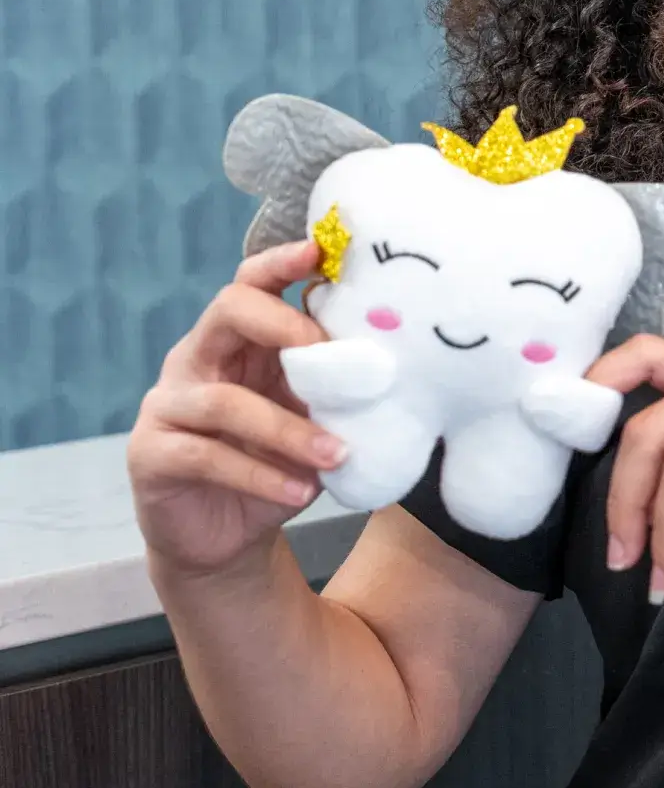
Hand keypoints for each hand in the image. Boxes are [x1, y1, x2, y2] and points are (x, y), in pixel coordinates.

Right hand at [128, 240, 344, 577]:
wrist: (228, 537)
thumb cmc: (277, 464)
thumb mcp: (312, 419)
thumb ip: (333, 387)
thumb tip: (388, 364)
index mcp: (238, 341)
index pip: (251, 285)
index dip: (280, 264)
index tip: (319, 251)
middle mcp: (197, 360)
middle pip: (227, 312)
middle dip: (280, 323)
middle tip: (326, 352)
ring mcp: (168, 405)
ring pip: (225, 401)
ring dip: (287, 429)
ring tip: (336, 454)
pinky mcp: (151, 454)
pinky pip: (207, 456)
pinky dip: (261, 475)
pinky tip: (302, 491)